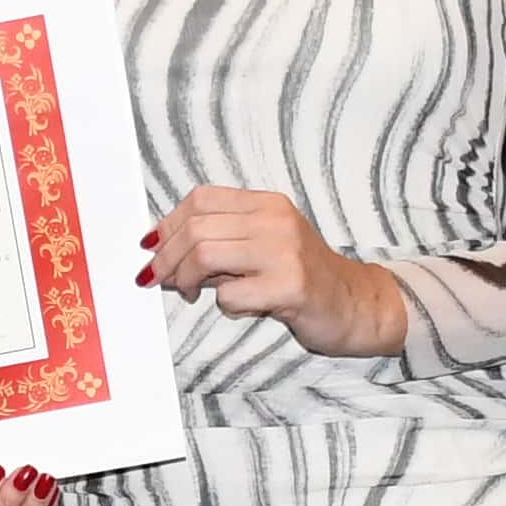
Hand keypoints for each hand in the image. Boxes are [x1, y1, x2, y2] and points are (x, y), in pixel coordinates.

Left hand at [144, 186, 405, 357]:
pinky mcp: (290, 287)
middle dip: (167, 257)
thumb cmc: (300, 276)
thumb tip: (163, 247)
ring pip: (206, 255)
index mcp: (266, 204)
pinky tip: (237, 306)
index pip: (201, 199)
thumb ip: (222, 239)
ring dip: (184, 279)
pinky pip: (230, 295)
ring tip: (188, 292)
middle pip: (196, 228)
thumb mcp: (263, 244)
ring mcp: (285, 252)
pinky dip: (222, 305)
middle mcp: (276, 220)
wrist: (353, 303)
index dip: (167, 224)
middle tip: (160, 278)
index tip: (152, 248)